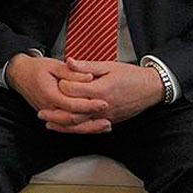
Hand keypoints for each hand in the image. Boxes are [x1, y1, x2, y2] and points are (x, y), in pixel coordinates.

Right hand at [7, 54, 111, 133]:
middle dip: (92, 121)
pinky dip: (81, 128)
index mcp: (49, 94)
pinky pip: (67, 126)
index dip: (89, 105)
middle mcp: (48, 107)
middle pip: (72, 120)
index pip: (72, 104)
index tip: (104, 102)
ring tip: (106, 126)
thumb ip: (72, 72)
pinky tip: (94, 127)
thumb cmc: (37, 68)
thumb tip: (89, 77)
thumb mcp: (54, 64)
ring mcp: (49, 114)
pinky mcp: (52, 116)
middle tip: (109, 118)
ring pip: (70, 127)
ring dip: (88, 128)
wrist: (20, 75)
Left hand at [42, 59, 162, 127]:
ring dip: (63, 126)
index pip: (74, 91)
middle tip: (40, 112)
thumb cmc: (131, 75)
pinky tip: (66, 129)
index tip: (55, 82)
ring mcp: (107, 116)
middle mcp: (103, 106)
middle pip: (74, 113)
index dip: (62, 86)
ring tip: (48, 123)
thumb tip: (68, 61)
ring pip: (81, 125)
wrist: (151, 88)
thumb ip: (87, 66)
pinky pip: (90, 129)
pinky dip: (76, 130)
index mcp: (101, 89)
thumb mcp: (109, 66)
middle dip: (56, 113)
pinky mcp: (110, 121)